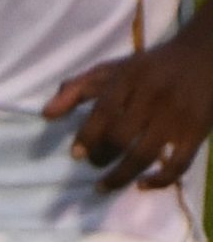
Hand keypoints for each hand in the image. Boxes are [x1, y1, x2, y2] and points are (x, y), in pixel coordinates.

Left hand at [47, 31, 212, 190]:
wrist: (206, 56)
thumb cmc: (151, 67)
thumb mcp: (112, 69)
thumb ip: (77, 89)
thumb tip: (45, 115)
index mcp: (130, 79)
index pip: (103, 112)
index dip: (86, 137)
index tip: (76, 154)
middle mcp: (153, 98)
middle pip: (121, 137)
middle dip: (101, 157)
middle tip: (94, 164)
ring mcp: (177, 117)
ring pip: (145, 155)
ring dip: (121, 176)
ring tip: (105, 186)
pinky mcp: (197, 131)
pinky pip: (179, 163)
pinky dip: (160, 180)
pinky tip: (143, 185)